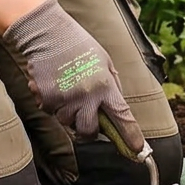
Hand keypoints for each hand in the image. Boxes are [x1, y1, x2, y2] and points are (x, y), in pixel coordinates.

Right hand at [3, 0, 143, 150]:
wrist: (48, 34)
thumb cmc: (79, 46)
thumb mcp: (105, 62)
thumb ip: (112, 86)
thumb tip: (115, 110)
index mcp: (105, 85)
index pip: (122, 117)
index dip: (131, 136)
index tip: (138, 150)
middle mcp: (86, 96)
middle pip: (90, 132)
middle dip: (89, 130)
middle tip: (86, 117)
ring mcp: (65, 100)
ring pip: (68, 123)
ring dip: (69, 114)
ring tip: (68, 90)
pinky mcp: (46, 100)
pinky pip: (52, 113)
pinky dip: (54, 105)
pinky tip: (55, 85)